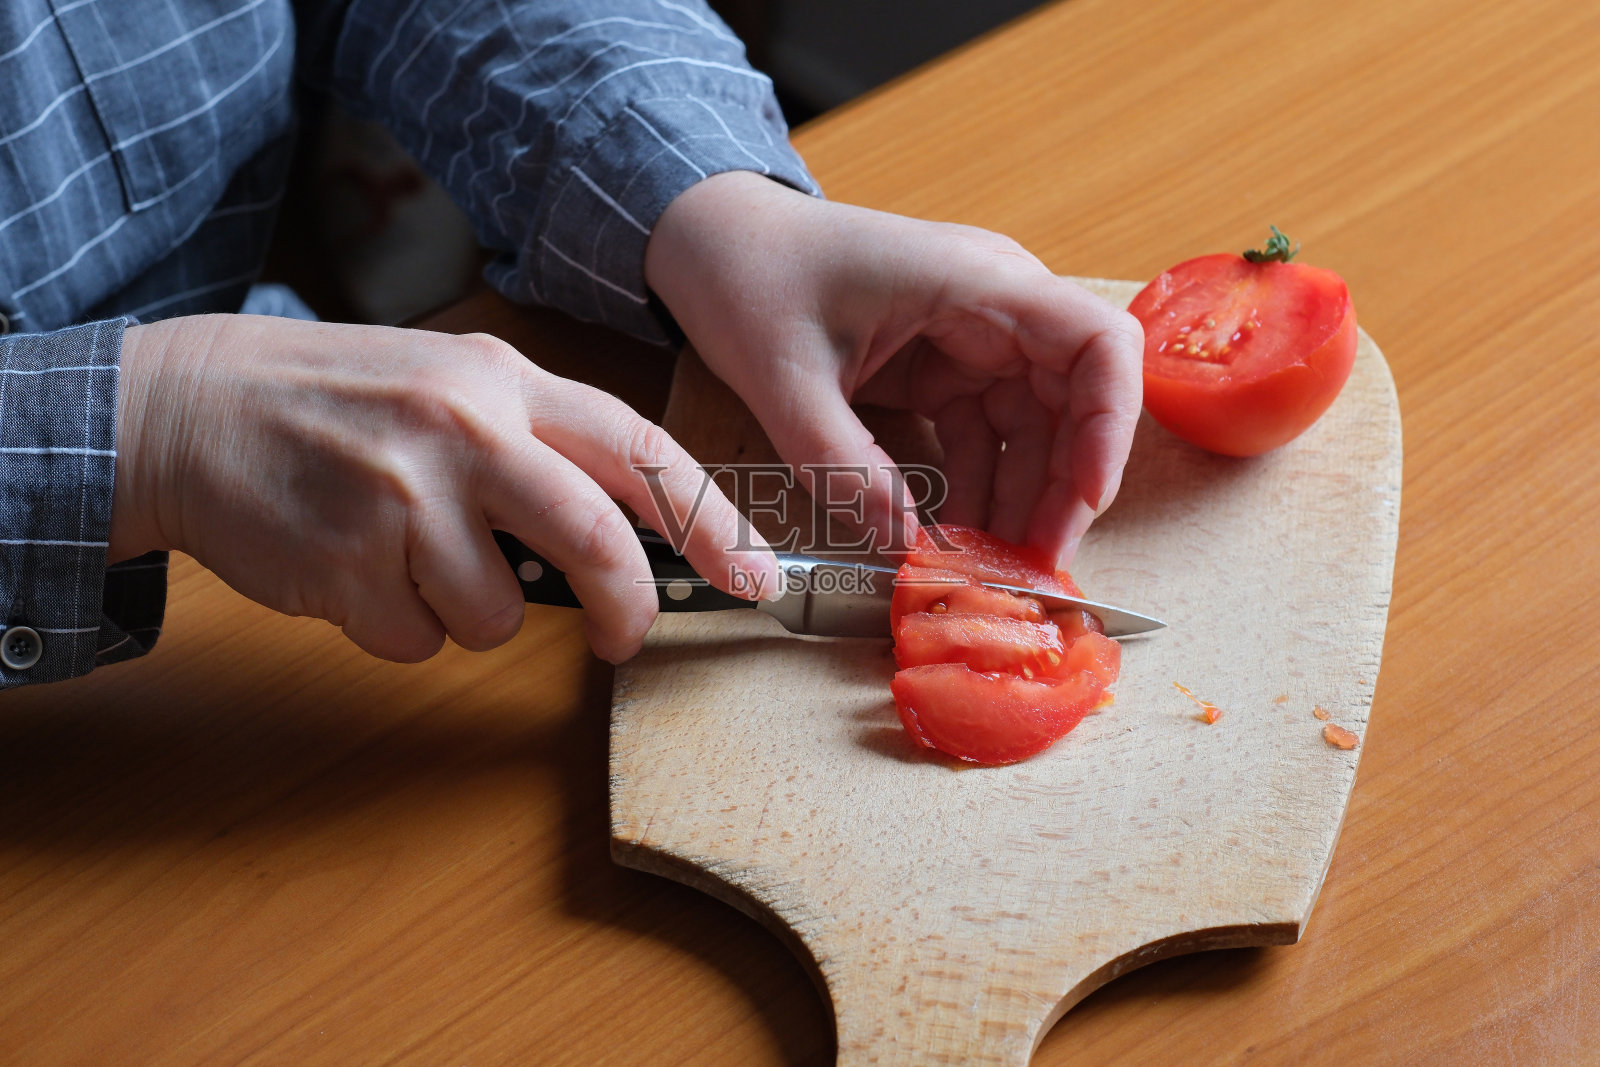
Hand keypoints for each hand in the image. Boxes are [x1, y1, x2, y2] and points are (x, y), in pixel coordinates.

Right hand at [112, 315, 776, 662]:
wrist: (186, 406)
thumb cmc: (334, 401)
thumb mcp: (448, 381)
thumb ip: (538, 442)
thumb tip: (635, 535)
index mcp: (502, 378)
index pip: (640, 450)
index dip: (711, 518)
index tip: (756, 573)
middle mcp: (462, 429)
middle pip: (597, 541)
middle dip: (630, 604)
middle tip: (625, 635)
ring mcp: (402, 497)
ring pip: (498, 614)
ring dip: (468, 611)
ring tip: (409, 557)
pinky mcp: (346, 564)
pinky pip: (418, 640)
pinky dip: (400, 627)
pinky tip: (357, 570)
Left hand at [645, 172, 1142, 564]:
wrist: (713, 242)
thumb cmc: (749, 275)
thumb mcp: (785, 380)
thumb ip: (842, 466)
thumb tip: (903, 547)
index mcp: (975, 281)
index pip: (1099, 342)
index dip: (1110, 425)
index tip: (1085, 500)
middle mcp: (995, 306)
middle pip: (1076, 403)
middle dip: (1063, 489)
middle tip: (1029, 568)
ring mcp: (975, 338)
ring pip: (1035, 431)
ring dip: (1021, 502)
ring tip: (989, 569)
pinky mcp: (947, 369)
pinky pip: (986, 439)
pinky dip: (978, 492)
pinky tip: (951, 540)